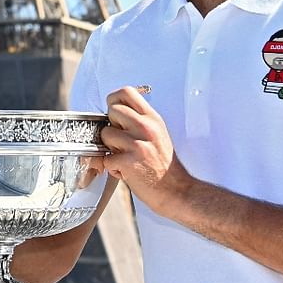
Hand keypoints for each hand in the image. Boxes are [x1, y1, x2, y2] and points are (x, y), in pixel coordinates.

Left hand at [100, 86, 189, 214]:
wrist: (176, 190)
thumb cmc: (164, 164)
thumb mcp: (158, 133)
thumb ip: (139, 120)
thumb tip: (115, 113)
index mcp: (152, 118)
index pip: (127, 92)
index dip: (114, 100)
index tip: (114, 113)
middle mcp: (146, 127)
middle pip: (112, 111)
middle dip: (111, 126)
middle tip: (121, 140)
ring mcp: (137, 144)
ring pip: (105, 134)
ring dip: (110, 148)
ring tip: (123, 156)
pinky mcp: (129, 162)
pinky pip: (106, 158)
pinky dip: (112, 167)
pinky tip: (125, 170)